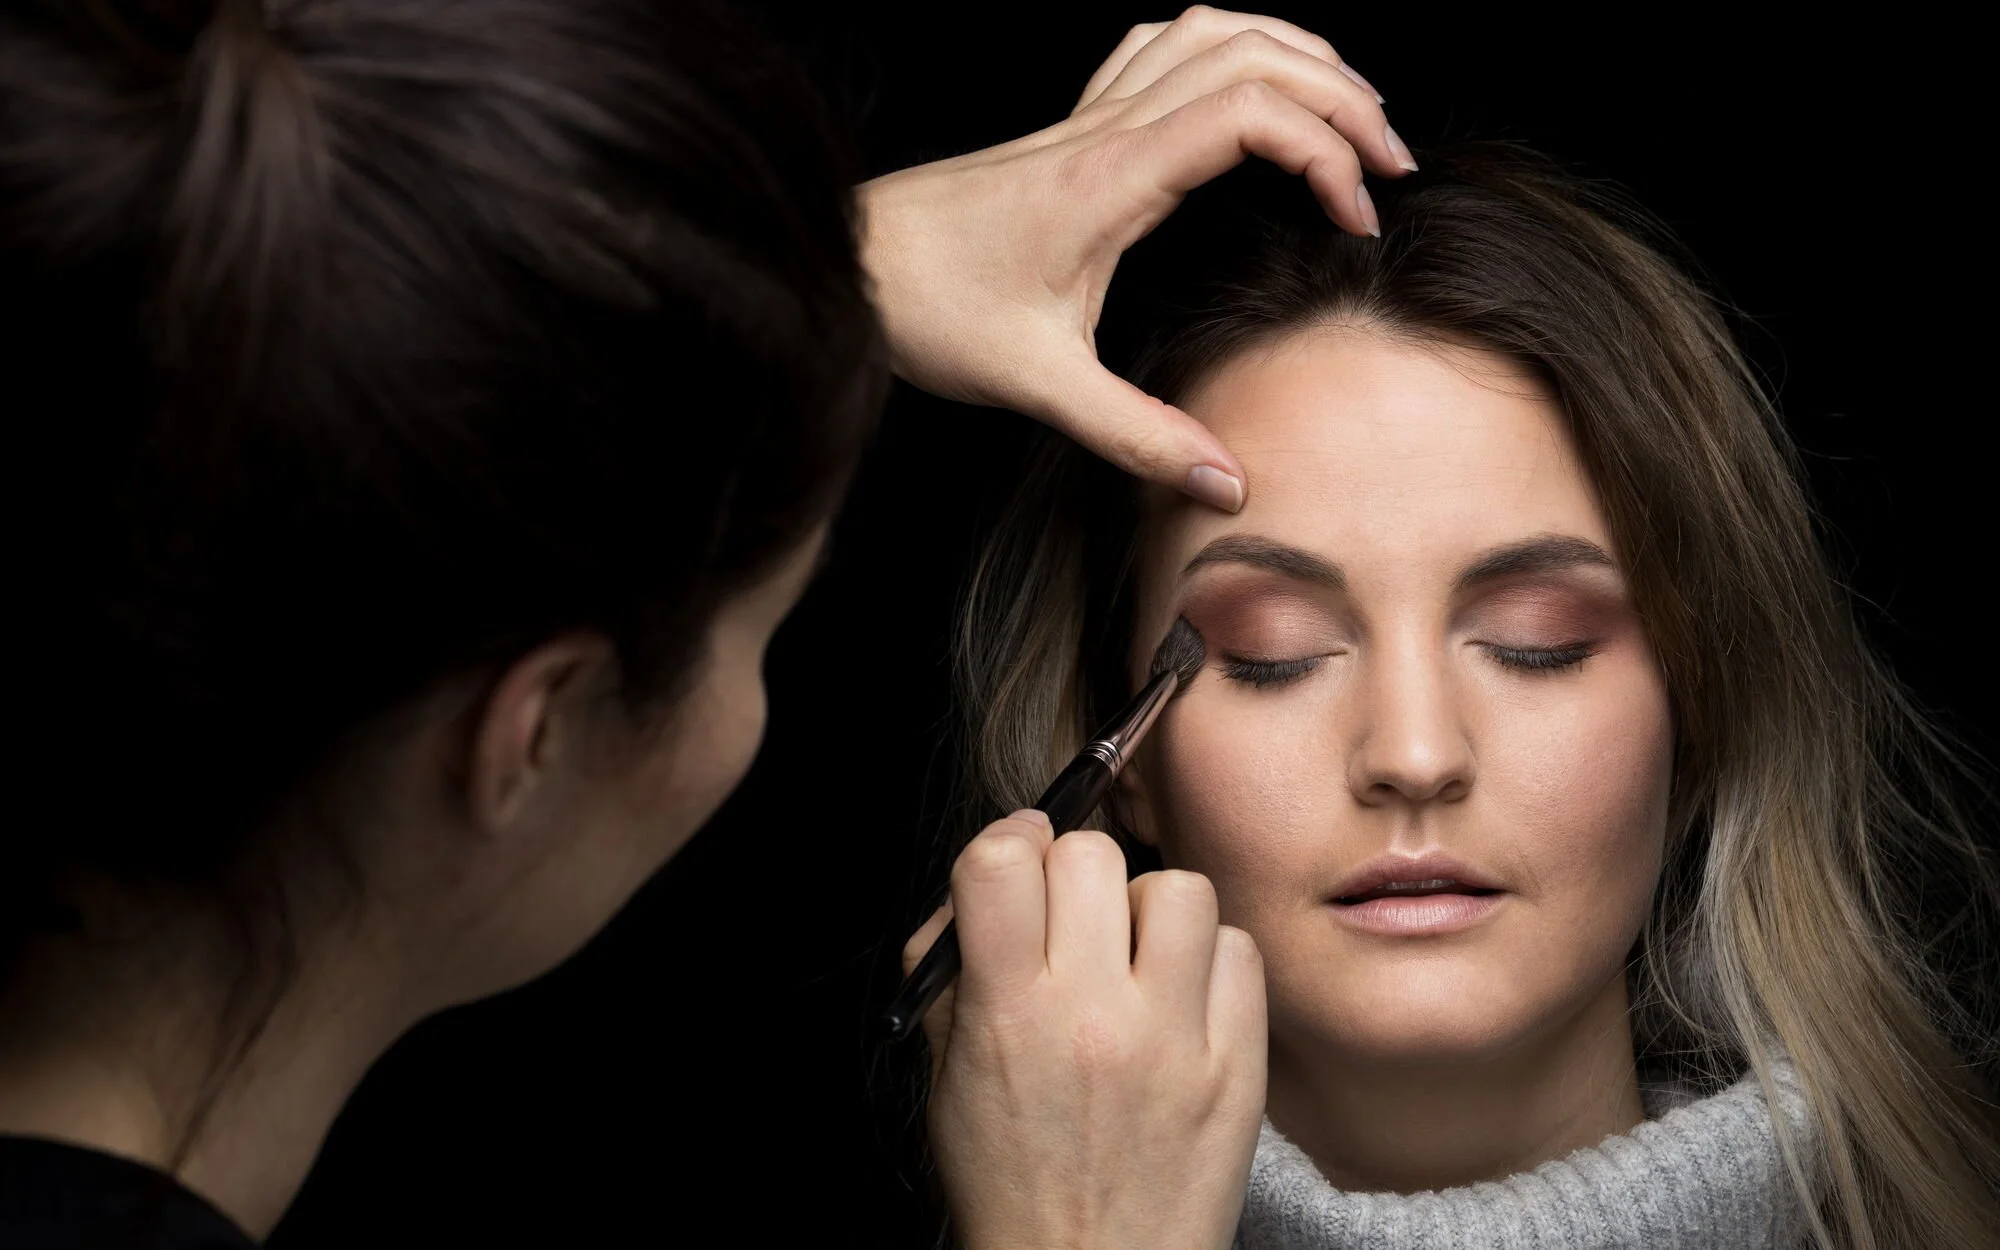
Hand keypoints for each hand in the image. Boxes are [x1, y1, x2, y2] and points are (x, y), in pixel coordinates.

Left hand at [858, 6, 1416, 512]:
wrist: (846, 263)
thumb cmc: (928, 310)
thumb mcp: (1038, 386)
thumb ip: (1137, 435)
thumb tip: (1226, 483)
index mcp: (1109, 179)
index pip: (1250, 112)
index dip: (1326, 151)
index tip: (1357, 218)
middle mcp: (1104, 128)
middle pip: (1252, 50)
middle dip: (1340, 93)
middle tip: (1389, 164)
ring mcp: (1084, 116)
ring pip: (1211, 29)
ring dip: (1293, 54)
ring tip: (1349, 113)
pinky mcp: (1068, 127)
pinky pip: (1159, 46)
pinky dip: (1226, 47)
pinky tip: (1246, 87)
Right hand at [904, 810, 1267, 1249]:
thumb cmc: (1011, 1178)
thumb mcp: (946, 1076)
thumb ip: (950, 969)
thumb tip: (982, 880)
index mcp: (1006, 1015)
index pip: (1001, 860)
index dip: (1008, 843)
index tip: (1018, 861)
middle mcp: (1091, 1016)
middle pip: (1091, 855)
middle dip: (1074, 873)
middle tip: (1074, 918)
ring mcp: (1173, 1038)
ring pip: (1177, 887)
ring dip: (1149, 909)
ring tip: (1136, 958)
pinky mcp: (1238, 1063)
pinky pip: (1238, 948)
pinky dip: (1208, 960)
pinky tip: (1183, 998)